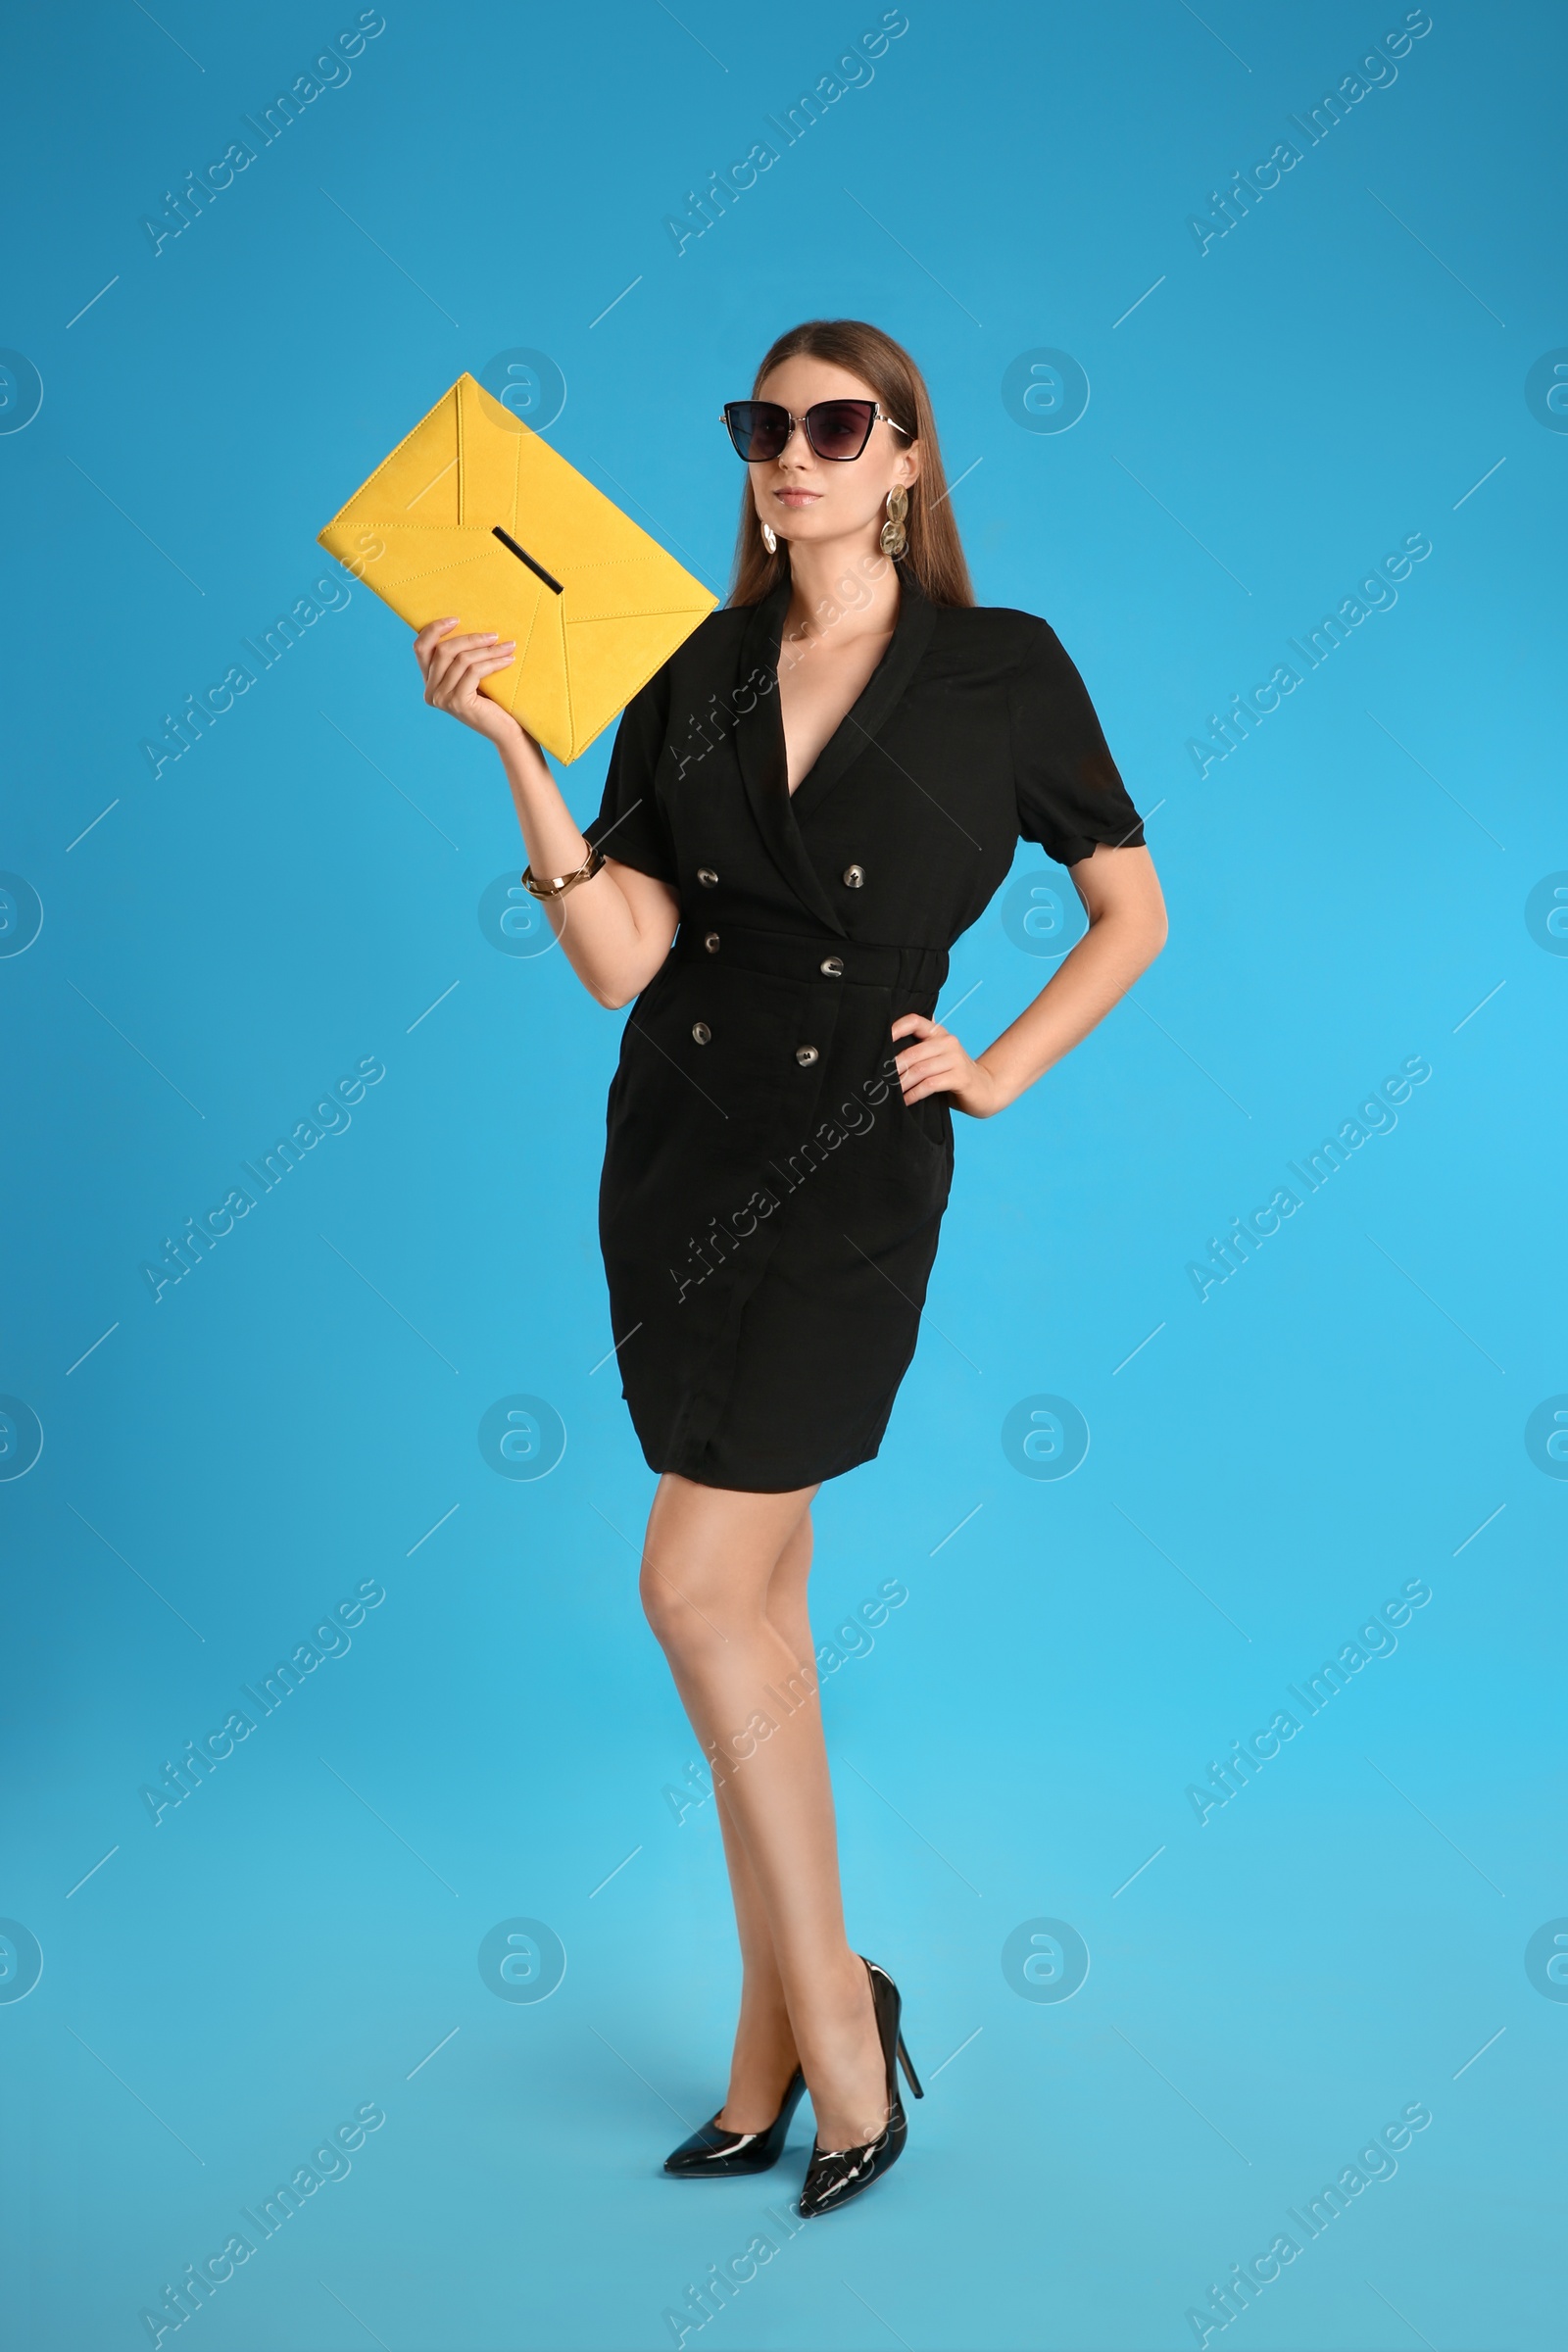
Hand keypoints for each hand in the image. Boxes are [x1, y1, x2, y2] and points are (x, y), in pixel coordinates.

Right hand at [414, 617, 530, 751]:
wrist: (507, 731)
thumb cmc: (493, 701)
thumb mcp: (472, 676)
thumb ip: (460, 658)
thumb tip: (465, 624)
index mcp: (429, 682)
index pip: (421, 648)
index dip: (434, 629)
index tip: (456, 618)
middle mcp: (430, 692)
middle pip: (444, 651)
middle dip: (471, 639)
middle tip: (494, 636)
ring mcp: (442, 698)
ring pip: (461, 660)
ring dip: (487, 650)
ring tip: (508, 646)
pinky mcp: (457, 702)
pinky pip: (474, 671)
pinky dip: (492, 662)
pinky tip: (508, 660)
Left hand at [891, 1013, 1010, 1118]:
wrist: (986, 1090)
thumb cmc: (952, 1075)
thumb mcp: (936, 1058)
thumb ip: (918, 1051)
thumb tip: (884, 1052)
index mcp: (939, 1033)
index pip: (914, 1021)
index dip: (896, 1028)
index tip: (879, 1042)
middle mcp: (948, 1042)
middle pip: (913, 1052)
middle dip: (893, 1069)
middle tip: (880, 1080)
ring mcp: (956, 1059)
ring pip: (920, 1070)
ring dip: (902, 1084)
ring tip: (890, 1093)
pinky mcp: (960, 1077)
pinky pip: (930, 1084)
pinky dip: (914, 1094)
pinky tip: (906, 1101)